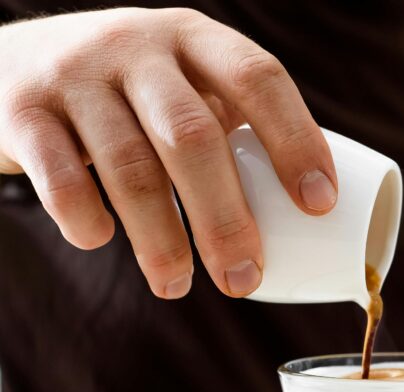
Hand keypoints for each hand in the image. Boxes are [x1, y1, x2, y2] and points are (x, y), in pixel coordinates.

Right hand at [0, 8, 337, 297]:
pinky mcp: (23, 110)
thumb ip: (237, 131)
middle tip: (243, 279)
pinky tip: (101, 242)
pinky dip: (84, 217)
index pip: (260, 78)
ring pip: (129, 167)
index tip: (321, 205)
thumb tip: (313, 227)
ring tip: (178, 287)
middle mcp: (139, 47)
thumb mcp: (188, 86)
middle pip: (193, 136)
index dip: (296, 140)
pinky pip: (58, 174)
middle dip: (225, 218)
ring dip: (160, 239)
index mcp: (198, 40)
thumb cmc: (137, 94)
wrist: (16, 60)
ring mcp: (77, 75)